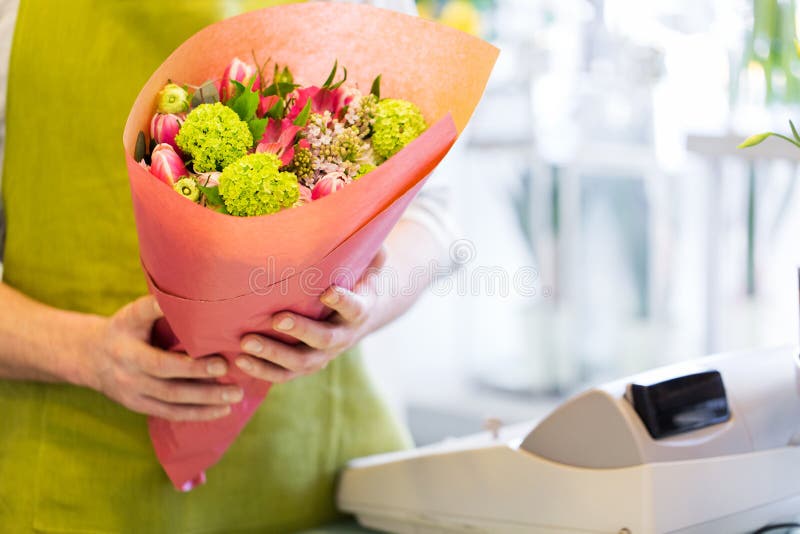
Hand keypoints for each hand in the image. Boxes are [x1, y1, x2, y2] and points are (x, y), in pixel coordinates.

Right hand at [81, 295, 242, 420]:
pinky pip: (170, 414)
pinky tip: (222, 410)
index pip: (161, 363)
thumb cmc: (123, 328)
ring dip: (207, 403)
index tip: (220, 363)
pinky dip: (197, 414)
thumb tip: (188, 293)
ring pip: (173, 404)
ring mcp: (133, 394)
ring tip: (235, 396)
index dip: (191, 368)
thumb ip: (155, 306)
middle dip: (205, 388)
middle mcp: (129, 375)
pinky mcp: (139, 406)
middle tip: (236, 383)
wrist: (90, 356)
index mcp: (128, 350)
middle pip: (170, 387)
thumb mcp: (132, 314)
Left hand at [235, 247, 387, 382]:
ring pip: (301, 362)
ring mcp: (324, 355)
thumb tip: (352, 209)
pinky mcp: (305, 365)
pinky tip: (238, 361)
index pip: (355, 308)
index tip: (328, 291)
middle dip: (301, 331)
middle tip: (277, 319)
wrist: (358, 313)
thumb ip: (363, 241)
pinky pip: (284, 374)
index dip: (343, 302)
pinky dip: (262, 371)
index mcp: (361, 309)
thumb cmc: (355, 276)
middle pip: (325, 340)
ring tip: (246, 344)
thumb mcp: (366, 259)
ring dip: (273, 356)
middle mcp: (344, 336)